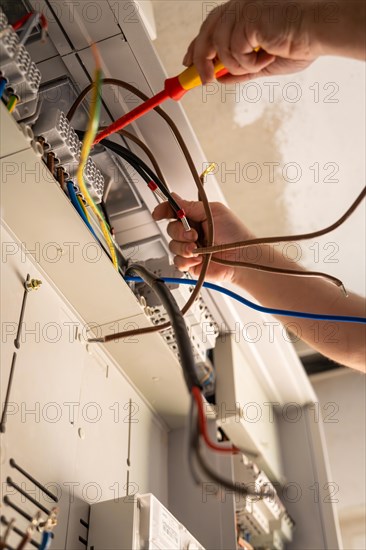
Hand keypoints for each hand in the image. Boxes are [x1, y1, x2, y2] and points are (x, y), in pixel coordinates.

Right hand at [152, 195, 253, 281]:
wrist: (242, 258)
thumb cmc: (235, 234)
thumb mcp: (214, 212)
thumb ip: (191, 206)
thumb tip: (175, 198)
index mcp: (196, 217)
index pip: (174, 211)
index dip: (163, 210)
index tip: (158, 213)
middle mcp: (191, 232)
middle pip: (170, 228)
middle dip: (180, 232)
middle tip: (195, 235)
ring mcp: (190, 248)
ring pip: (172, 246)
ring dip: (185, 247)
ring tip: (199, 249)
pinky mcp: (190, 264)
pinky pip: (177, 262)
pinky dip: (186, 260)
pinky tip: (199, 259)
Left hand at [183, 0, 316, 83]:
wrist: (317, 33)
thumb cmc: (298, 43)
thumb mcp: (261, 64)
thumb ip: (239, 70)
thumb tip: (219, 78)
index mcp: (242, 15)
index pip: (210, 29)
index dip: (195, 47)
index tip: (187, 64)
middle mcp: (239, 9)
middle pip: (205, 35)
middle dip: (200, 61)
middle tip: (205, 80)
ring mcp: (242, 12)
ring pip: (219, 49)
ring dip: (238, 65)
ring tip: (260, 62)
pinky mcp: (247, 18)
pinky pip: (234, 52)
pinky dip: (249, 62)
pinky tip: (267, 55)